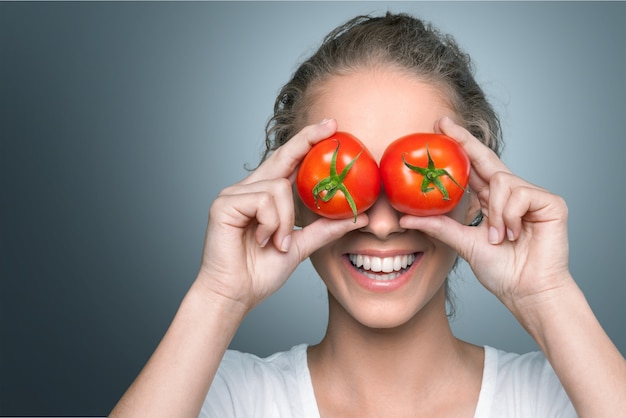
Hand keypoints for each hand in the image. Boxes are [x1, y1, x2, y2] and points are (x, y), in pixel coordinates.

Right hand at [197, 120, 367, 310]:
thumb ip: (324, 229)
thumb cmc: (260, 272)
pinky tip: (264, 240)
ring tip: (277, 243)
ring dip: (286, 220)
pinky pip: (264, 200)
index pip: (289, 163)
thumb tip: (358, 217)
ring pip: (279, 187)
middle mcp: (248, 190)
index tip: (331, 127)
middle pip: (282, 157)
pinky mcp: (223, 204)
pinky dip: (272, 223)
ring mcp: (233, 195)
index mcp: (264, 197)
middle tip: (332, 125)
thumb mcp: (300, 246)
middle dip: (307, 140)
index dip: (308, 142)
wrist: (235, 295)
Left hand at [400, 117, 571, 307]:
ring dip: (494, 212)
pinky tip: (514, 234)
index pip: (474, 168)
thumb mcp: (462, 243)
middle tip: (442, 123)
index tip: (439, 128)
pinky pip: (520, 194)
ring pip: (502, 180)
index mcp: (493, 201)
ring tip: (497, 237)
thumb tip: (404, 219)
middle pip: (487, 159)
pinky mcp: (550, 202)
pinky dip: (510, 215)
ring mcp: (532, 196)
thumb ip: (438, 227)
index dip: (459, 146)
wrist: (527, 292)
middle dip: (464, 140)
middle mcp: (512, 194)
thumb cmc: (502, 271)